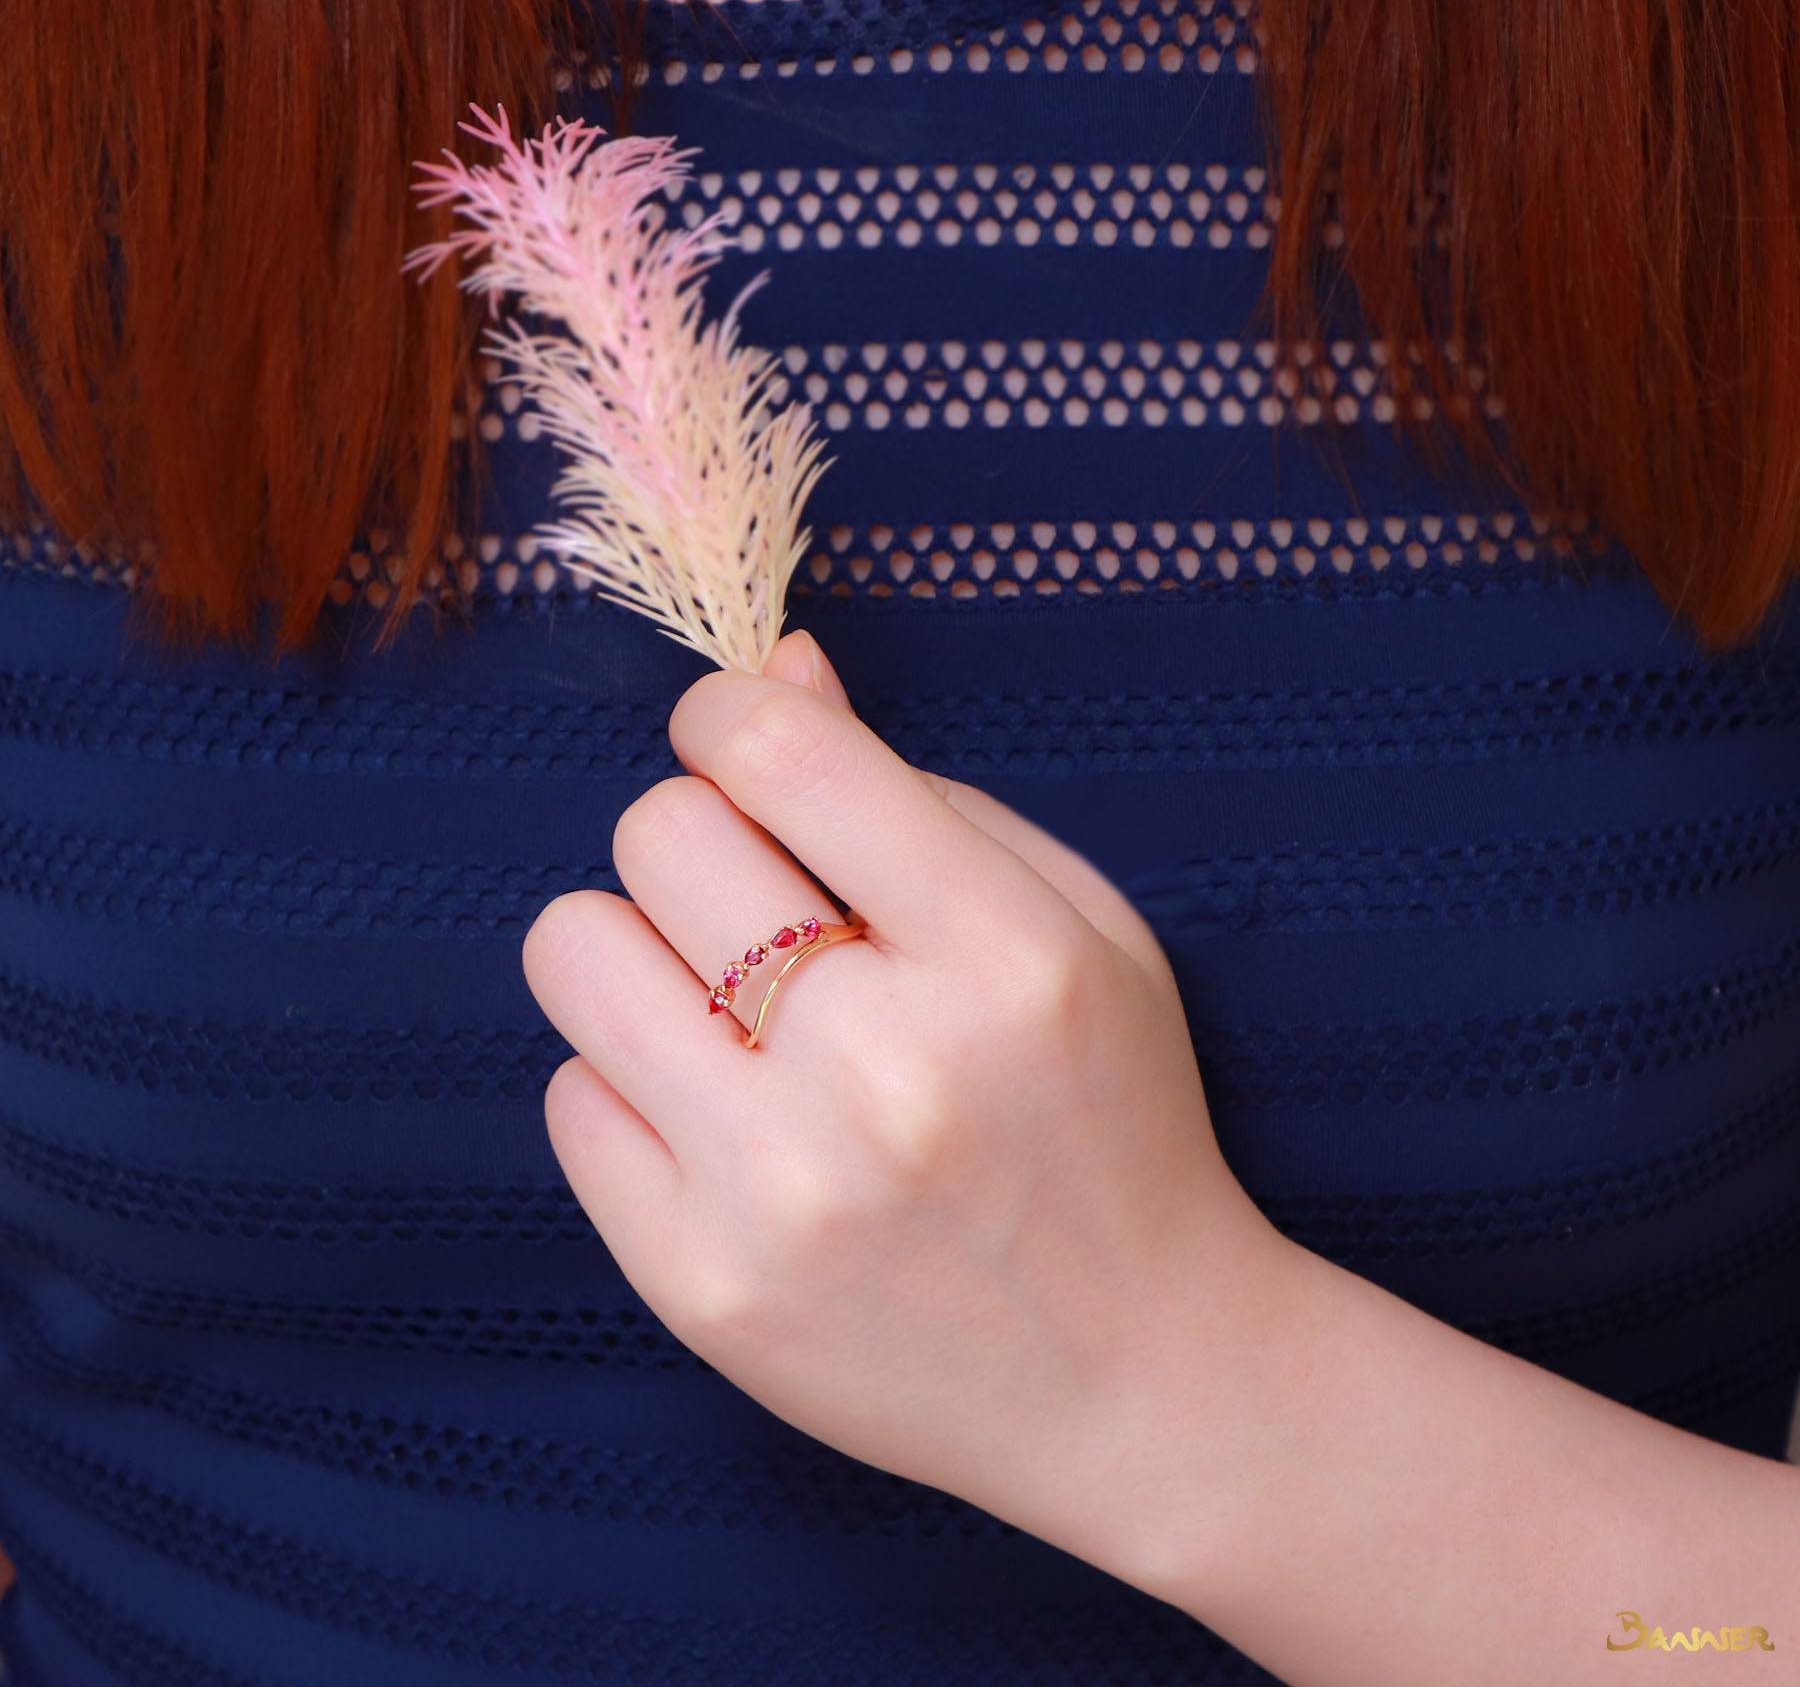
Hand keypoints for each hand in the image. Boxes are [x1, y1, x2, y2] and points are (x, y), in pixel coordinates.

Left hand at [522, 629, 1283, 1540]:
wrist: (1134, 1378)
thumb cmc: (1111, 1122)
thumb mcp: (1079, 927)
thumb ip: (919, 791)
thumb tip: (774, 667)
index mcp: (1007, 960)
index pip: (785, 754)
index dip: (730, 714)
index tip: (736, 743)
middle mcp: (888, 1072)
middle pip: (660, 835)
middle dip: (700, 837)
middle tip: (758, 900)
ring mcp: (782, 1191)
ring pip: (575, 949)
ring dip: (640, 947)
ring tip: (722, 1001)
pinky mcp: (702, 1287)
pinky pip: (569, 1096)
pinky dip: (633, 1084)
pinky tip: (723, 1119)